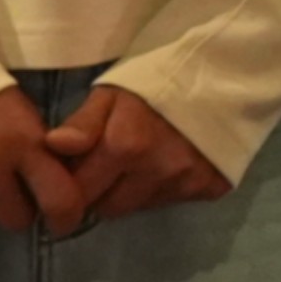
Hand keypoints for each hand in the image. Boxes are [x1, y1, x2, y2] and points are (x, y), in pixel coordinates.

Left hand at [43, 85, 235, 224]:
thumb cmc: (160, 77)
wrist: (227, 72)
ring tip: (142, 160)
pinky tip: (171, 162)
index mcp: (125, 146)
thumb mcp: (114, 90)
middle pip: (109, 208)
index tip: (77, 168)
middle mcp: (157, 172)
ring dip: (133, 191)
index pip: (79, 192)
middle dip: (101, 192)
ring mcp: (187, 183)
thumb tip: (53, 148)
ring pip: (140, 207)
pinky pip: (173, 201)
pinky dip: (165, 188)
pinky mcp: (211, 188)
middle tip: (109, 164)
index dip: (72, 182)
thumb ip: (83, 123)